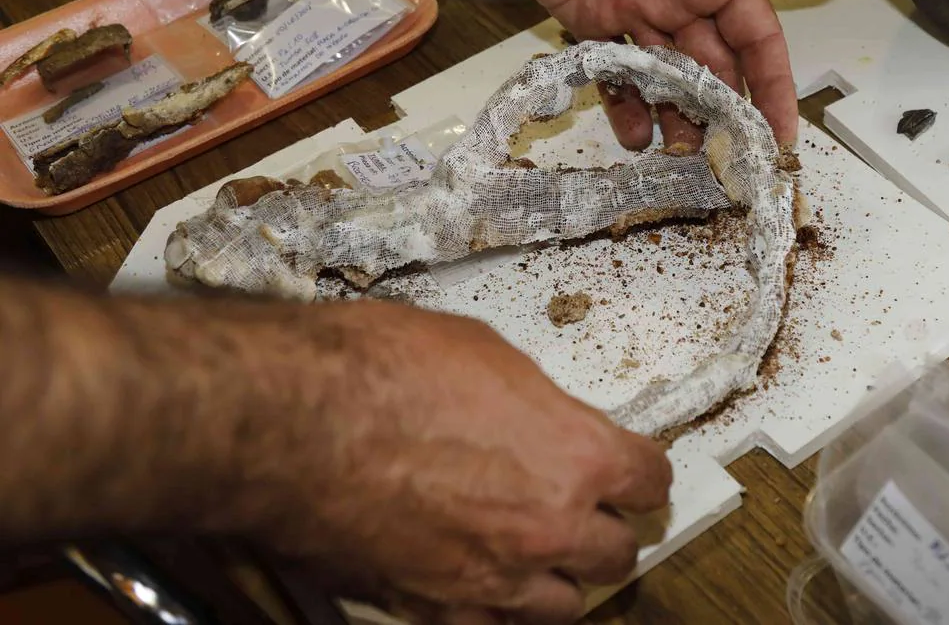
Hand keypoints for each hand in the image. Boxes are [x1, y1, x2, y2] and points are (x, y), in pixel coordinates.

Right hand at [235, 302, 670, 623]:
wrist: (293, 420)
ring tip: (539, 556)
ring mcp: (492, 578)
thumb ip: (533, 404)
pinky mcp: (433, 608)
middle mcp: (548, 526)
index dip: (641, 472)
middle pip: (617, 554)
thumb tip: (540, 419)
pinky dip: (494, 612)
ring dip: (560, 581)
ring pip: (564, 608)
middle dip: (605, 530)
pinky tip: (480, 585)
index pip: (649, 480)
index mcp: (577, 454)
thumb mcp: (485, 355)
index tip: (632, 471)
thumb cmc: (381, 371)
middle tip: (585, 512)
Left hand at [461, 0, 840, 150]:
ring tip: (683, 161)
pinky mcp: (587, 25)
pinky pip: (613, 77)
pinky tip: (635, 138)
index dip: (772, 85)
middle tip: (729, 163)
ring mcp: (634, 16)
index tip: (782, 133)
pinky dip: (625, 109)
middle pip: (714, 72)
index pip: (756, 40)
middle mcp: (680, 0)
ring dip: (679, 121)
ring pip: (667, 83)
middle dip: (726, 117)